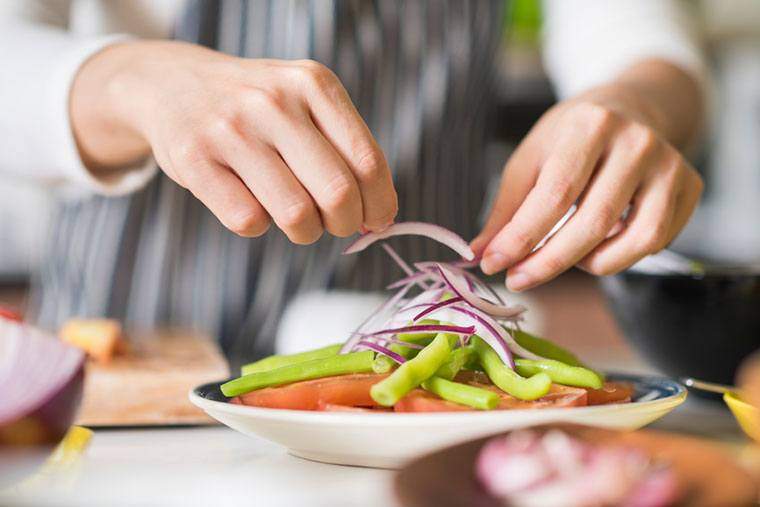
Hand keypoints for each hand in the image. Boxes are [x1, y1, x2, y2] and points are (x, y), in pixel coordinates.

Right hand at [71, 41, 396, 242]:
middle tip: (335, 225)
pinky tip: (254, 204)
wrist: (174, 84)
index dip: (380, 204)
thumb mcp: (306, 104)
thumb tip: (379, 218)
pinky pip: (248, 221)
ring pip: (295, 214)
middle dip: (345, 224)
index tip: (377, 221)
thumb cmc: (259, 109)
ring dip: (305, 232)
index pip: (367, 162)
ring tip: (298, 219)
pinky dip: (260, 226)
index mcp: (313, 84)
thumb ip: (347, 151)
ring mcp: (230, 130)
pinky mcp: (194, 160)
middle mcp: (273, 101)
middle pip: (337, 193)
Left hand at [471, 86, 702, 290]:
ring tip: (565, 255)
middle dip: (548, 262)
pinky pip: (656, 242)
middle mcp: (637, 142)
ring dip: (591, 263)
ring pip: (635, 240)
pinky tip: (600, 243)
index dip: (522, 237)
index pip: (555, 195)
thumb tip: (481, 255)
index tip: (492, 264)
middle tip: (518, 279)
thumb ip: (506, 209)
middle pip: (593, 222)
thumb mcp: (530, 160)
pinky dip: (622, 255)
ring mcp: (670, 164)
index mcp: (590, 126)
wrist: (627, 109)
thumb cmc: (569, 140)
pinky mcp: (690, 186)